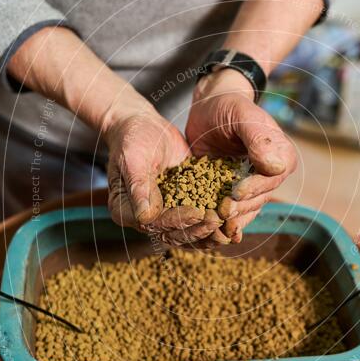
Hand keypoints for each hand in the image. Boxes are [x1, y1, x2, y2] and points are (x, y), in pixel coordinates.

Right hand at [105, 108, 222, 243]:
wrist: (143, 126)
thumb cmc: (133, 138)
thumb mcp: (134, 158)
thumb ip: (139, 187)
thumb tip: (145, 218)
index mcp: (127, 211)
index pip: (154, 224)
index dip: (177, 221)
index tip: (198, 212)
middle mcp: (146, 219)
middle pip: (173, 234)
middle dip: (197, 229)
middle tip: (218, 219)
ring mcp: (165, 215)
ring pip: (188, 234)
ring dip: (209, 233)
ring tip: (228, 225)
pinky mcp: (182, 207)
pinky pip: (198, 223)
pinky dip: (214, 226)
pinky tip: (233, 224)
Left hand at [186, 69, 296, 243]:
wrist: (209, 109)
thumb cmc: (229, 106)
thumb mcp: (242, 115)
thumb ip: (258, 137)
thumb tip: (276, 167)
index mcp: (282, 157)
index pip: (272, 179)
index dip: (255, 188)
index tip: (236, 192)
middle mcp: (271, 176)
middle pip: (258, 199)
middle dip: (240, 208)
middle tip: (220, 213)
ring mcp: (252, 187)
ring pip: (245, 211)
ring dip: (231, 222)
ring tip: (215, 230)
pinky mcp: (233, 194)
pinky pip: (231, 213)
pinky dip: (220, 224)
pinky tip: (210, 234)